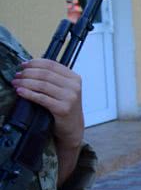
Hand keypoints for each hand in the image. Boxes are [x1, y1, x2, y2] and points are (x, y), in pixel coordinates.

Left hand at [12, 59, 83, 184]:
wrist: (73, 127)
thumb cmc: (65, 106)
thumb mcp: (64, 89)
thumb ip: (54, 78)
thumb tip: (30, 67)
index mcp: (74, 78)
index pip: (52, 65)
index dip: (35, 63)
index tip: (23, 65)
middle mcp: (74, 86)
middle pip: (45, 74)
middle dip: (28, 73)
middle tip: (17, 75)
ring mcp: (69, 98)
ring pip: (42, 85)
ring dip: (26, 82)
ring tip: (16, 83)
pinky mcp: (62, 108)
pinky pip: (41, 98)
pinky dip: (28, 93)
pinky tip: (20, 92)